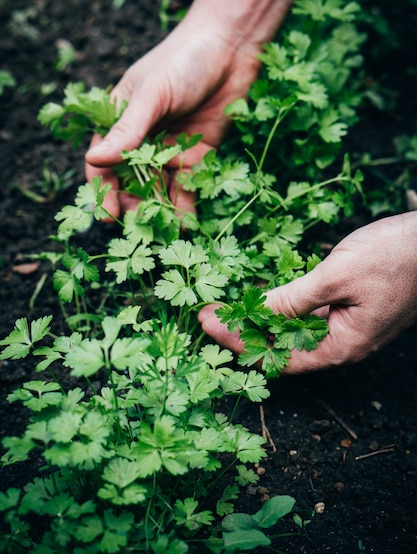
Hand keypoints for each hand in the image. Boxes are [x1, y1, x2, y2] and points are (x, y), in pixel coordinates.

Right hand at [85, 0, 341, 219]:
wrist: (234, 45)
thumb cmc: (184, 60)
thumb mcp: (152, 95)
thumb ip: (128, 130)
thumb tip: (94, 160)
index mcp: (122, 121)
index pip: (104, 163)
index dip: (103, 190)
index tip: (109, 215)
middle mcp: (144, 139)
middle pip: (132, 182)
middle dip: (134, 206)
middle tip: (141, 229)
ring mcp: (171, 148)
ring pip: (160, 188)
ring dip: (160, 211)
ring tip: (165, 233)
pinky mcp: (199, 154)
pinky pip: (190, 185)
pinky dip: (187, 204)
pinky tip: (187, 223)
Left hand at [198, 213, 416, 373]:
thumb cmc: (394, 257)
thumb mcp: (335, 277)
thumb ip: (293, 299)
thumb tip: (254, 315)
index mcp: (341, 347)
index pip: (279, 357)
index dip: (240, 342)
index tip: (208, 325)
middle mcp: (343, 343)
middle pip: (284, 346)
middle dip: (245, 330)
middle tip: (208, 314)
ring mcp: (347, 324)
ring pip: (295, 329)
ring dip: (262, 317)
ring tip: (227, 306)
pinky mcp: (350, 306)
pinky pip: (309, 313)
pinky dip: (285, 305)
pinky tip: (264, 296)